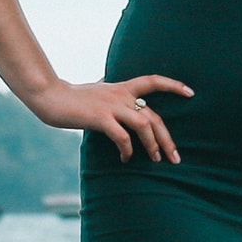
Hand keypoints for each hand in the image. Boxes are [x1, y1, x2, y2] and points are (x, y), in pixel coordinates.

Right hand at [28, 73, 191, 162]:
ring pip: (144, 126)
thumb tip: (113, 85)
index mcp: (122, 87)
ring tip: (155, 160)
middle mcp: (120, 95)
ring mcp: (111, 106)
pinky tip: (125, 158)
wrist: (50, 97)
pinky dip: (127, 150)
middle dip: (167, 138)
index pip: (153, 81)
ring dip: (153, 145)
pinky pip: (122, 137)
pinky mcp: (100, 118)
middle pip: (154, 116)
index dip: (174, 85)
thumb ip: (109, 90)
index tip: (191, 93)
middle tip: (175, 157)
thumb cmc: (73, 97)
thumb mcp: (97, 90)